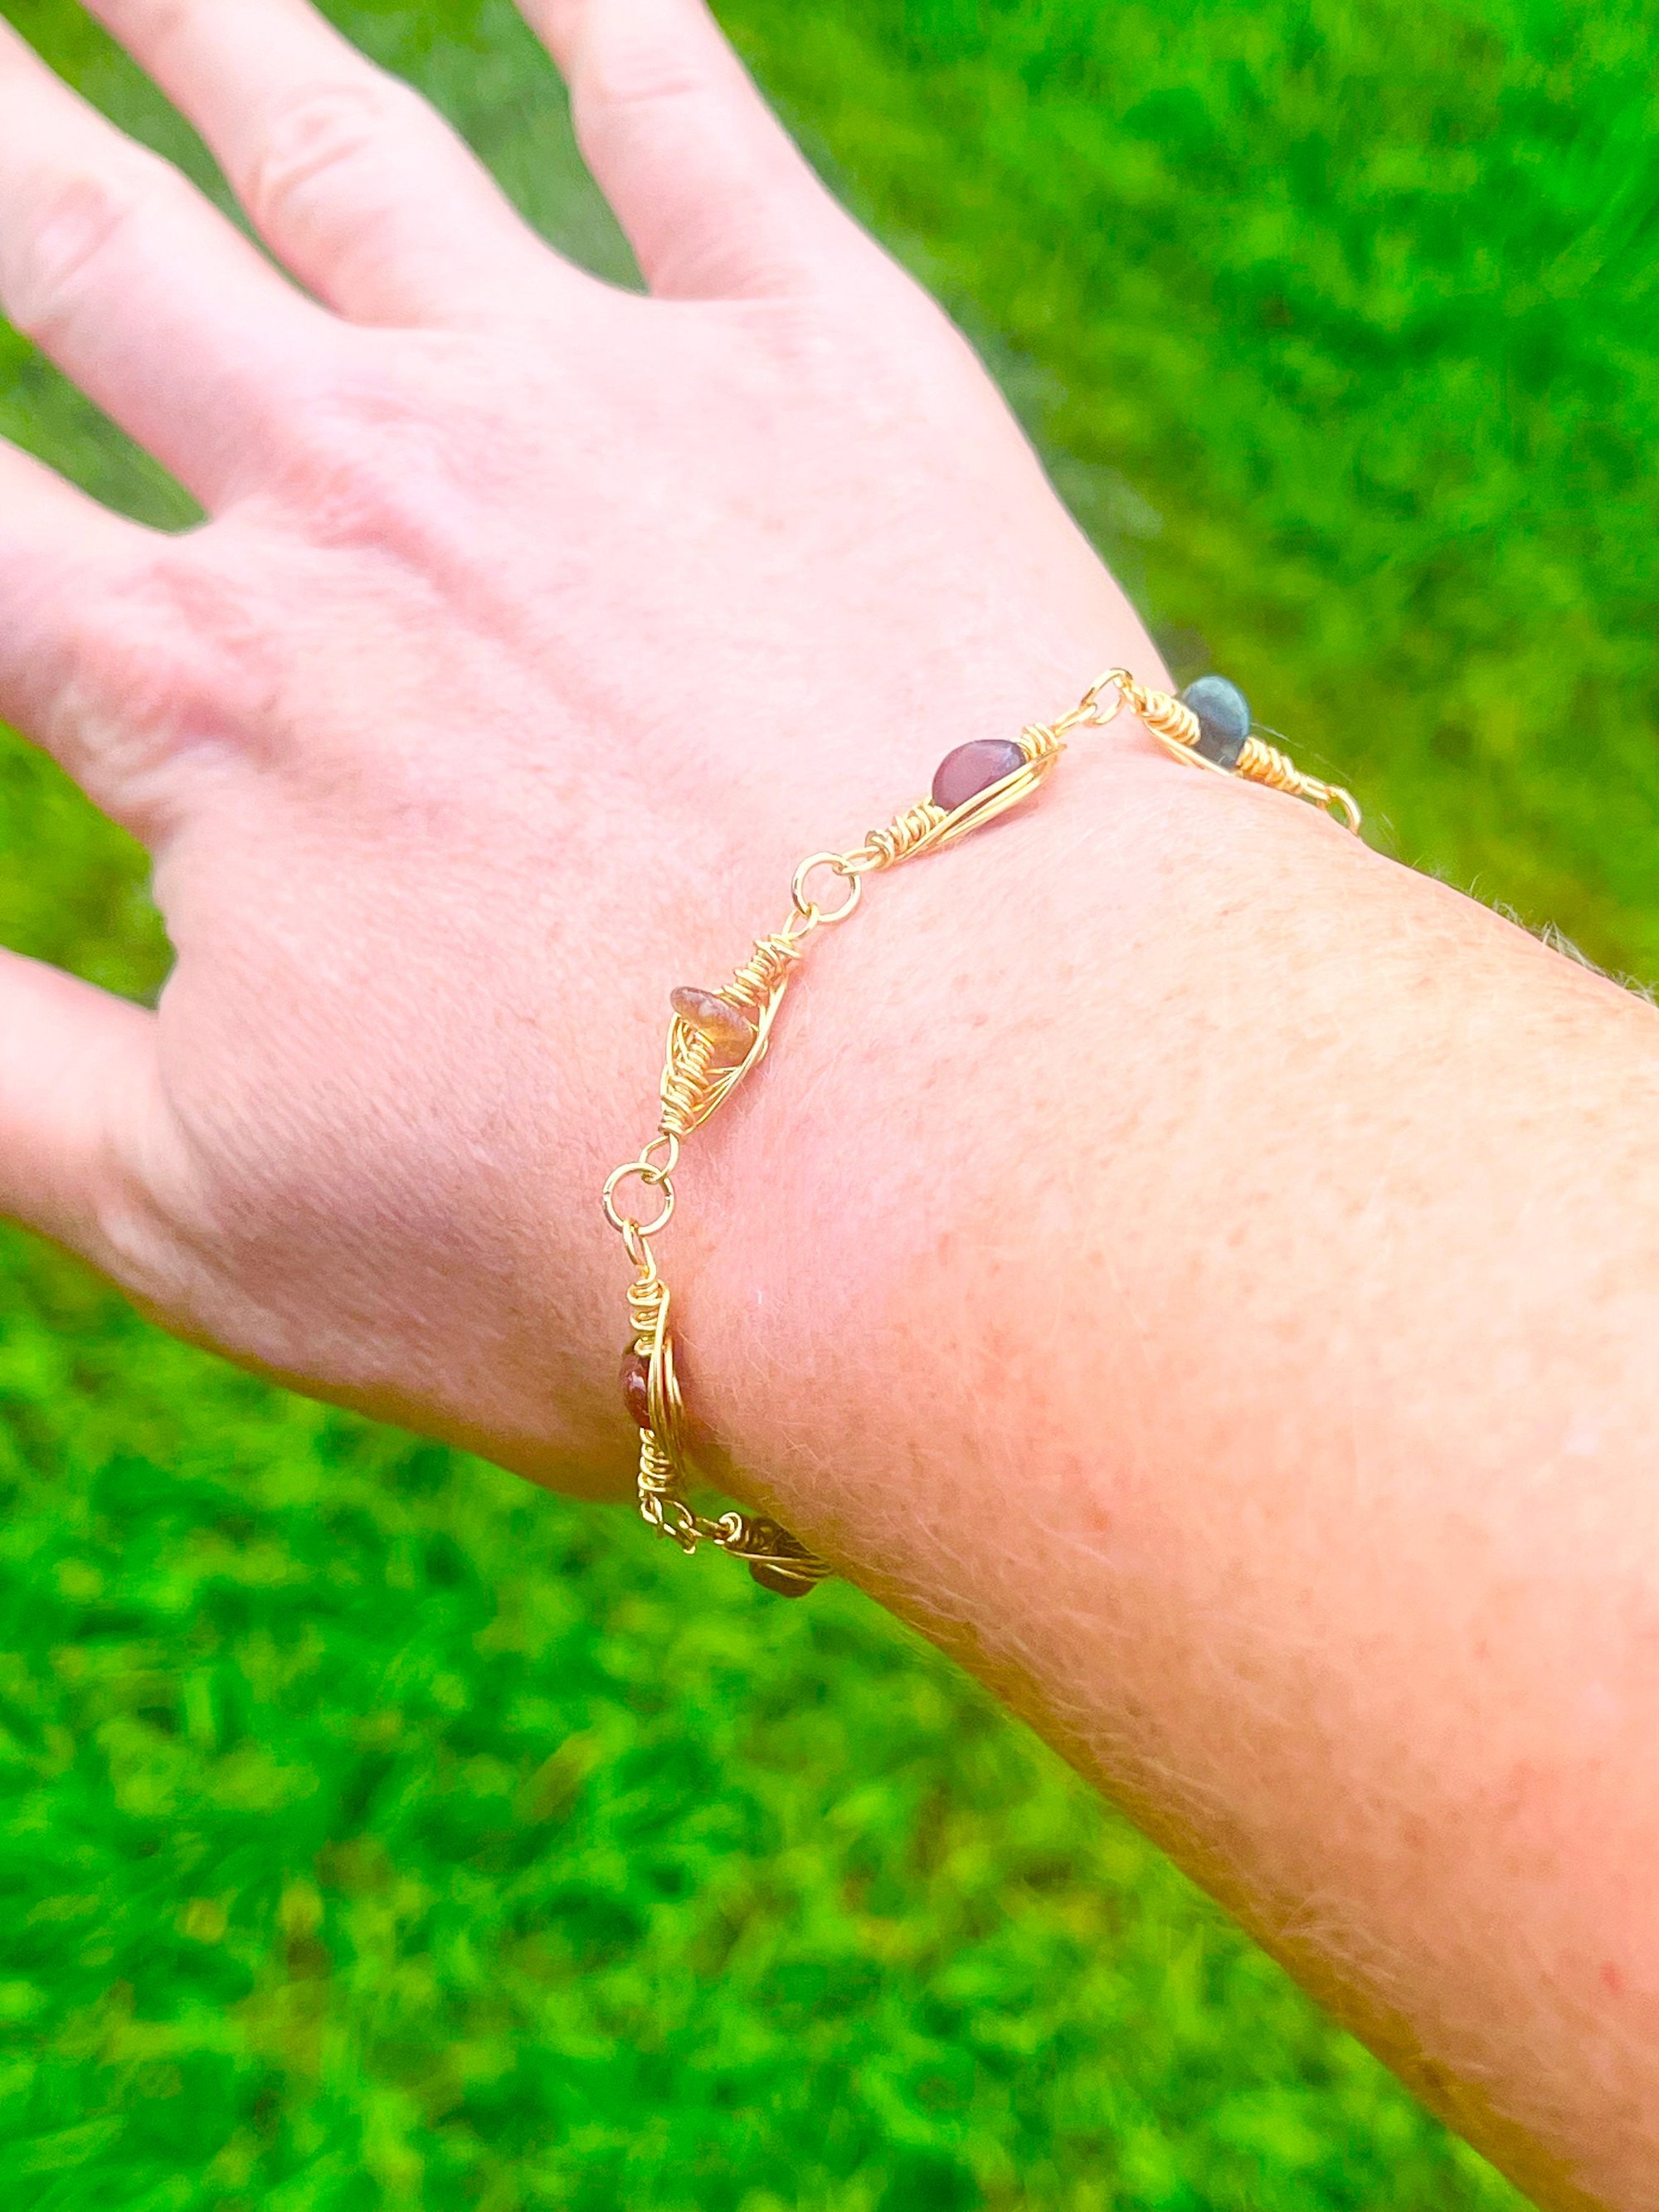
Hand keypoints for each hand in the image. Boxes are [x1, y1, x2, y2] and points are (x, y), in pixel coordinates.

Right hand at [0, 0, 1143, 1488]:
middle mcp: (371, 499)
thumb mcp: (219, 1216)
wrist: (992, 1163)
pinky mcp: (836, 377)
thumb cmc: (609, 1233)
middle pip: (86, 254)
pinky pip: (689, 128)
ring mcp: (603, 407)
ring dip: (201, 20)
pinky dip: (616, 12)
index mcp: (206, 701)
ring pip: (338, 143)